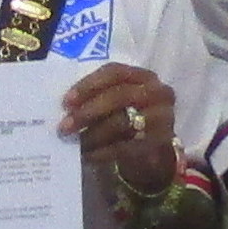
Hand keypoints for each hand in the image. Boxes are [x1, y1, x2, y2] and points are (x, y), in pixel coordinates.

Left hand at [58, 63, 185, 197]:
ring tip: (74, 142)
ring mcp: (162, 118)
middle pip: (119, 96)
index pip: (115, 72)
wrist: (153, 146)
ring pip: (122, 123)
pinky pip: (126, 147)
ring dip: (93, 134)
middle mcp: (158, 93)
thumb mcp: (118, 100)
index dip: (89, 85)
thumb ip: (97, 96)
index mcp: (143, 76)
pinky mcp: (159, 143)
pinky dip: (103, 152)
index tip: (66, 102)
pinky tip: (87, 156)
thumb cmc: (128, 116)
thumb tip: (65, 107)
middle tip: (64, 126)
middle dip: (88, 111)